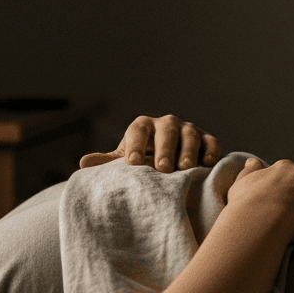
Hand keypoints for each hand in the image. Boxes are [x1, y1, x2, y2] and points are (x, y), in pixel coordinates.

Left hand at [79, 114, 222, 172]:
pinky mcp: (206, 140)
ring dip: (188, 150)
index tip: (132, 163)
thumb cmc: (143, 161)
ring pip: (190, 135)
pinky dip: (210, 150)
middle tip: (161, 168)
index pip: (138, 130)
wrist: (170, 163)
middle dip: (164, 149)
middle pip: (166, 131)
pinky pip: (211, 142)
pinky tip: (207, 163)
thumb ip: (107, 163)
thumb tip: (82, 164)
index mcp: (143, 126)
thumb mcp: (126, 161)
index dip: (135, 144)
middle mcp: (166, 124)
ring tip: (184, 168)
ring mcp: (188, 130)